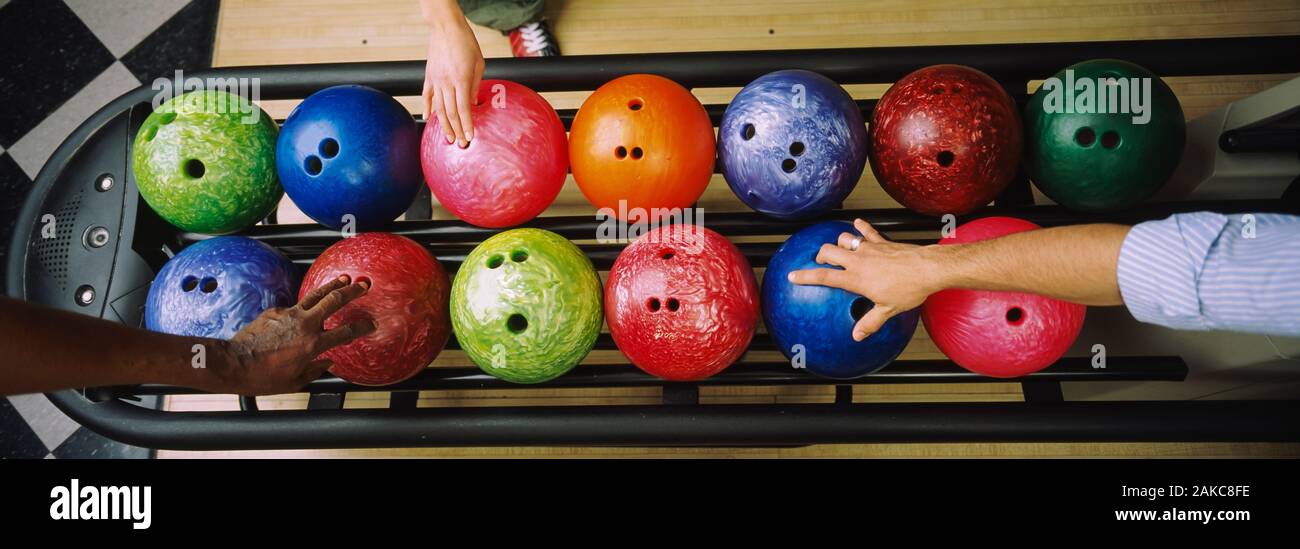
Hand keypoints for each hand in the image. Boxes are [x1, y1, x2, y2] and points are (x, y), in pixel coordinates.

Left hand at [213, 275, 375, 394]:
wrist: (234, 364)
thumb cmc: (263, 377)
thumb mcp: (295, 381)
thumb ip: (315, 370)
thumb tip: (327, 363)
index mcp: (313, 345)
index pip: (345, 332)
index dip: (362, 327)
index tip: (371, 324)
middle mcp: (304, 325)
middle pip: (334, 301)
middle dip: (351, 291)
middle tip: (363, 285)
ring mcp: (289, 315)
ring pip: (315, 295)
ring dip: (331, 286)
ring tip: (343, 279)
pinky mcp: (275, 311)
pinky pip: (293, 308)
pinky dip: (300, 310)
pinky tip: (300, 316)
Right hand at [422, 16, 483, 147]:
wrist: (446, 27)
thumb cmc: (466, 43)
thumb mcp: (478, 64)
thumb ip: (476, 86)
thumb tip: (474, 104)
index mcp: (461, 80)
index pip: (464, 109)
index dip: (467, 125)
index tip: (471, 137)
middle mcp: (447, 82)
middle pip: (451, 113)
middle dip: (457, 130)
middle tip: (461, 144)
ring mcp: (436, 80)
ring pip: (438, 108)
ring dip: (444, 125)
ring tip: (448, 138)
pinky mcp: (428, 76)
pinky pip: (426, 96)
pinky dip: (427, 108)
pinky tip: (428, 118)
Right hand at [788, 219, 942, 340]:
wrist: (928, 268)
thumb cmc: (909, 289)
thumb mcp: (887, 310)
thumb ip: (869, 323)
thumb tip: (857, 336)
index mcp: (856, 279)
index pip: (824, 276)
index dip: (805, 276)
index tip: (793, 276)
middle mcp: (859, 260)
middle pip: (828, 251)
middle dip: (820, 256)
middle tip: (821, 262)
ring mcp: (870, 248)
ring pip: (845, 239)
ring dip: (839, 243)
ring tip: (840, 249)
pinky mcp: (882, 242)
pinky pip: (867, 231)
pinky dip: (861, 227)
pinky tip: (858, 224)